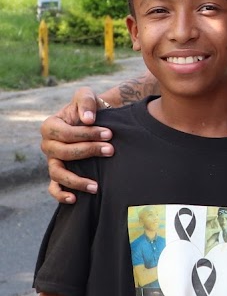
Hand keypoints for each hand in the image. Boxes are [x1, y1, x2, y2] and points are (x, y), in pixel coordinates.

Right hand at [40, 87, 112, 202]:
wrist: (96, 120)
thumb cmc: (90, 108)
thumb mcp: (87, 96)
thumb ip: (86, 102)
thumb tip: (87, 120)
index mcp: (50, 126)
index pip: (66, 134)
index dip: (87, 134)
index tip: (110, 134)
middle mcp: (48, 145)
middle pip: (64, 153)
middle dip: (89, 152)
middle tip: (111, 151)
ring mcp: (52, 161)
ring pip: (57, 174)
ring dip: (76, 180)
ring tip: (96, 186)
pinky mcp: (58, 173)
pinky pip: (54, 188)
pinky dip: (61, 195)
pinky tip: (75, 198)